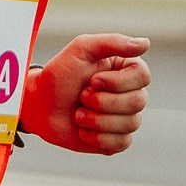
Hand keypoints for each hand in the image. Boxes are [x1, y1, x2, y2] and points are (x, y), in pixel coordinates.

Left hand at [23, 33, 151, 154]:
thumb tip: (145, 43)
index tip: (93, 80)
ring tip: (78, 113)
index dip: (118, 82)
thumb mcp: (81, 49)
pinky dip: (98, 138)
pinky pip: (121, 143)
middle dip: (103, 101)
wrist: (39, 105)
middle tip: (81, 96)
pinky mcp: (115, 139)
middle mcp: (130, 93)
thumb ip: (112, 42)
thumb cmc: (59, 75)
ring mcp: (124, 117)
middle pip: (138, 101)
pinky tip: (82, 130)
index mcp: (126, 69)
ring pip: (130, 123)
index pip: (143, 76)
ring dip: (96, 120)